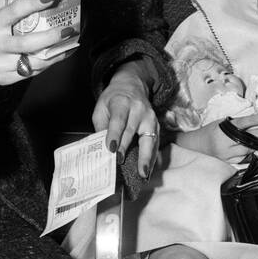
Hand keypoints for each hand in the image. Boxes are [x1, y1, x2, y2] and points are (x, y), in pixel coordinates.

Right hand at [0, 0, 77, 91]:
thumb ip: (5, 1)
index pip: (15, 11)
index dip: (34, 3)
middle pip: (27, 42)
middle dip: (52, 36)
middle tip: (69, 28)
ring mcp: (0, 64)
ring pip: (33, 61)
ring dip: (55, 53)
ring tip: (70, 41)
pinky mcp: (5, 78)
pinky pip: (31, 72)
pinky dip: (48, 63)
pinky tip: (59, 54)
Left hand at [93, 60, 158, 176]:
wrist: (131, 85)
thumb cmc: (113, 99)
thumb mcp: (101, 108)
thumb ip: (101, 126)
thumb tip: (102, 148)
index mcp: (122, 102)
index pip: (118, 119)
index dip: (115, 134)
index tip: (111, 149)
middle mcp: (139, 109)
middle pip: (132, 130)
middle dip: (126, 147)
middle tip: (119, 162)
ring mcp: (150, 117)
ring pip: (149, 138)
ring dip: (146, 156)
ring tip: (143, 173)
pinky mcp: (156, 125)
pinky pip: (155, 142)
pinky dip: (153, 157)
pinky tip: (149, 169)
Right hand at [173, 120, 255, 160]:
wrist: (198, 145)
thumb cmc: (211, 131)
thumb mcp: (222, 123)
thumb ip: (236, 123)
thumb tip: (256, 120)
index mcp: (222, 129)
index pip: (240, 124)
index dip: (252, 120)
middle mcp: (223, 142)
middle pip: (246, 138)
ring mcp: (225, 154)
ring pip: (246, 150)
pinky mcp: (227, 162)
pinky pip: (243, 159)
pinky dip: (250, 154)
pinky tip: (257, 150)